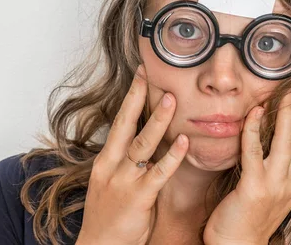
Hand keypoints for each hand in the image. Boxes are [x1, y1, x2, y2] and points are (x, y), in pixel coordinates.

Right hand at [76, 65, 188, 244]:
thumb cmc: (110, 215)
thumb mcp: (113, 182)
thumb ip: (128, 162)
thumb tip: (148, 143)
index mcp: (106, 160)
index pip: (120, 122)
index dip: (131, 98)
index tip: (140, 75)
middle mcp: (112, 165)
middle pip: (125, 124)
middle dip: (138, 97)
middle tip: (149, 73)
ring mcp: (124, 180)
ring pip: (142, 144)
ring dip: (158, 121)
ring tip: (173, 99)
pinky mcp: (138, 197)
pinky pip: (158, 172)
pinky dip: (172, 156)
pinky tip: (184, 141)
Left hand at [203, 84, 290, 244]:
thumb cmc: (245, 218)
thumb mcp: (264, 188)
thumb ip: (268, 163)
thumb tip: (262, 134)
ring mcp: (276, 186)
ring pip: (283, 140)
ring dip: (284, 111)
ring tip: (284, 88)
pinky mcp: (256, 189)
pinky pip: (254, 153)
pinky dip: (254, 131)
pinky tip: (254, 113)